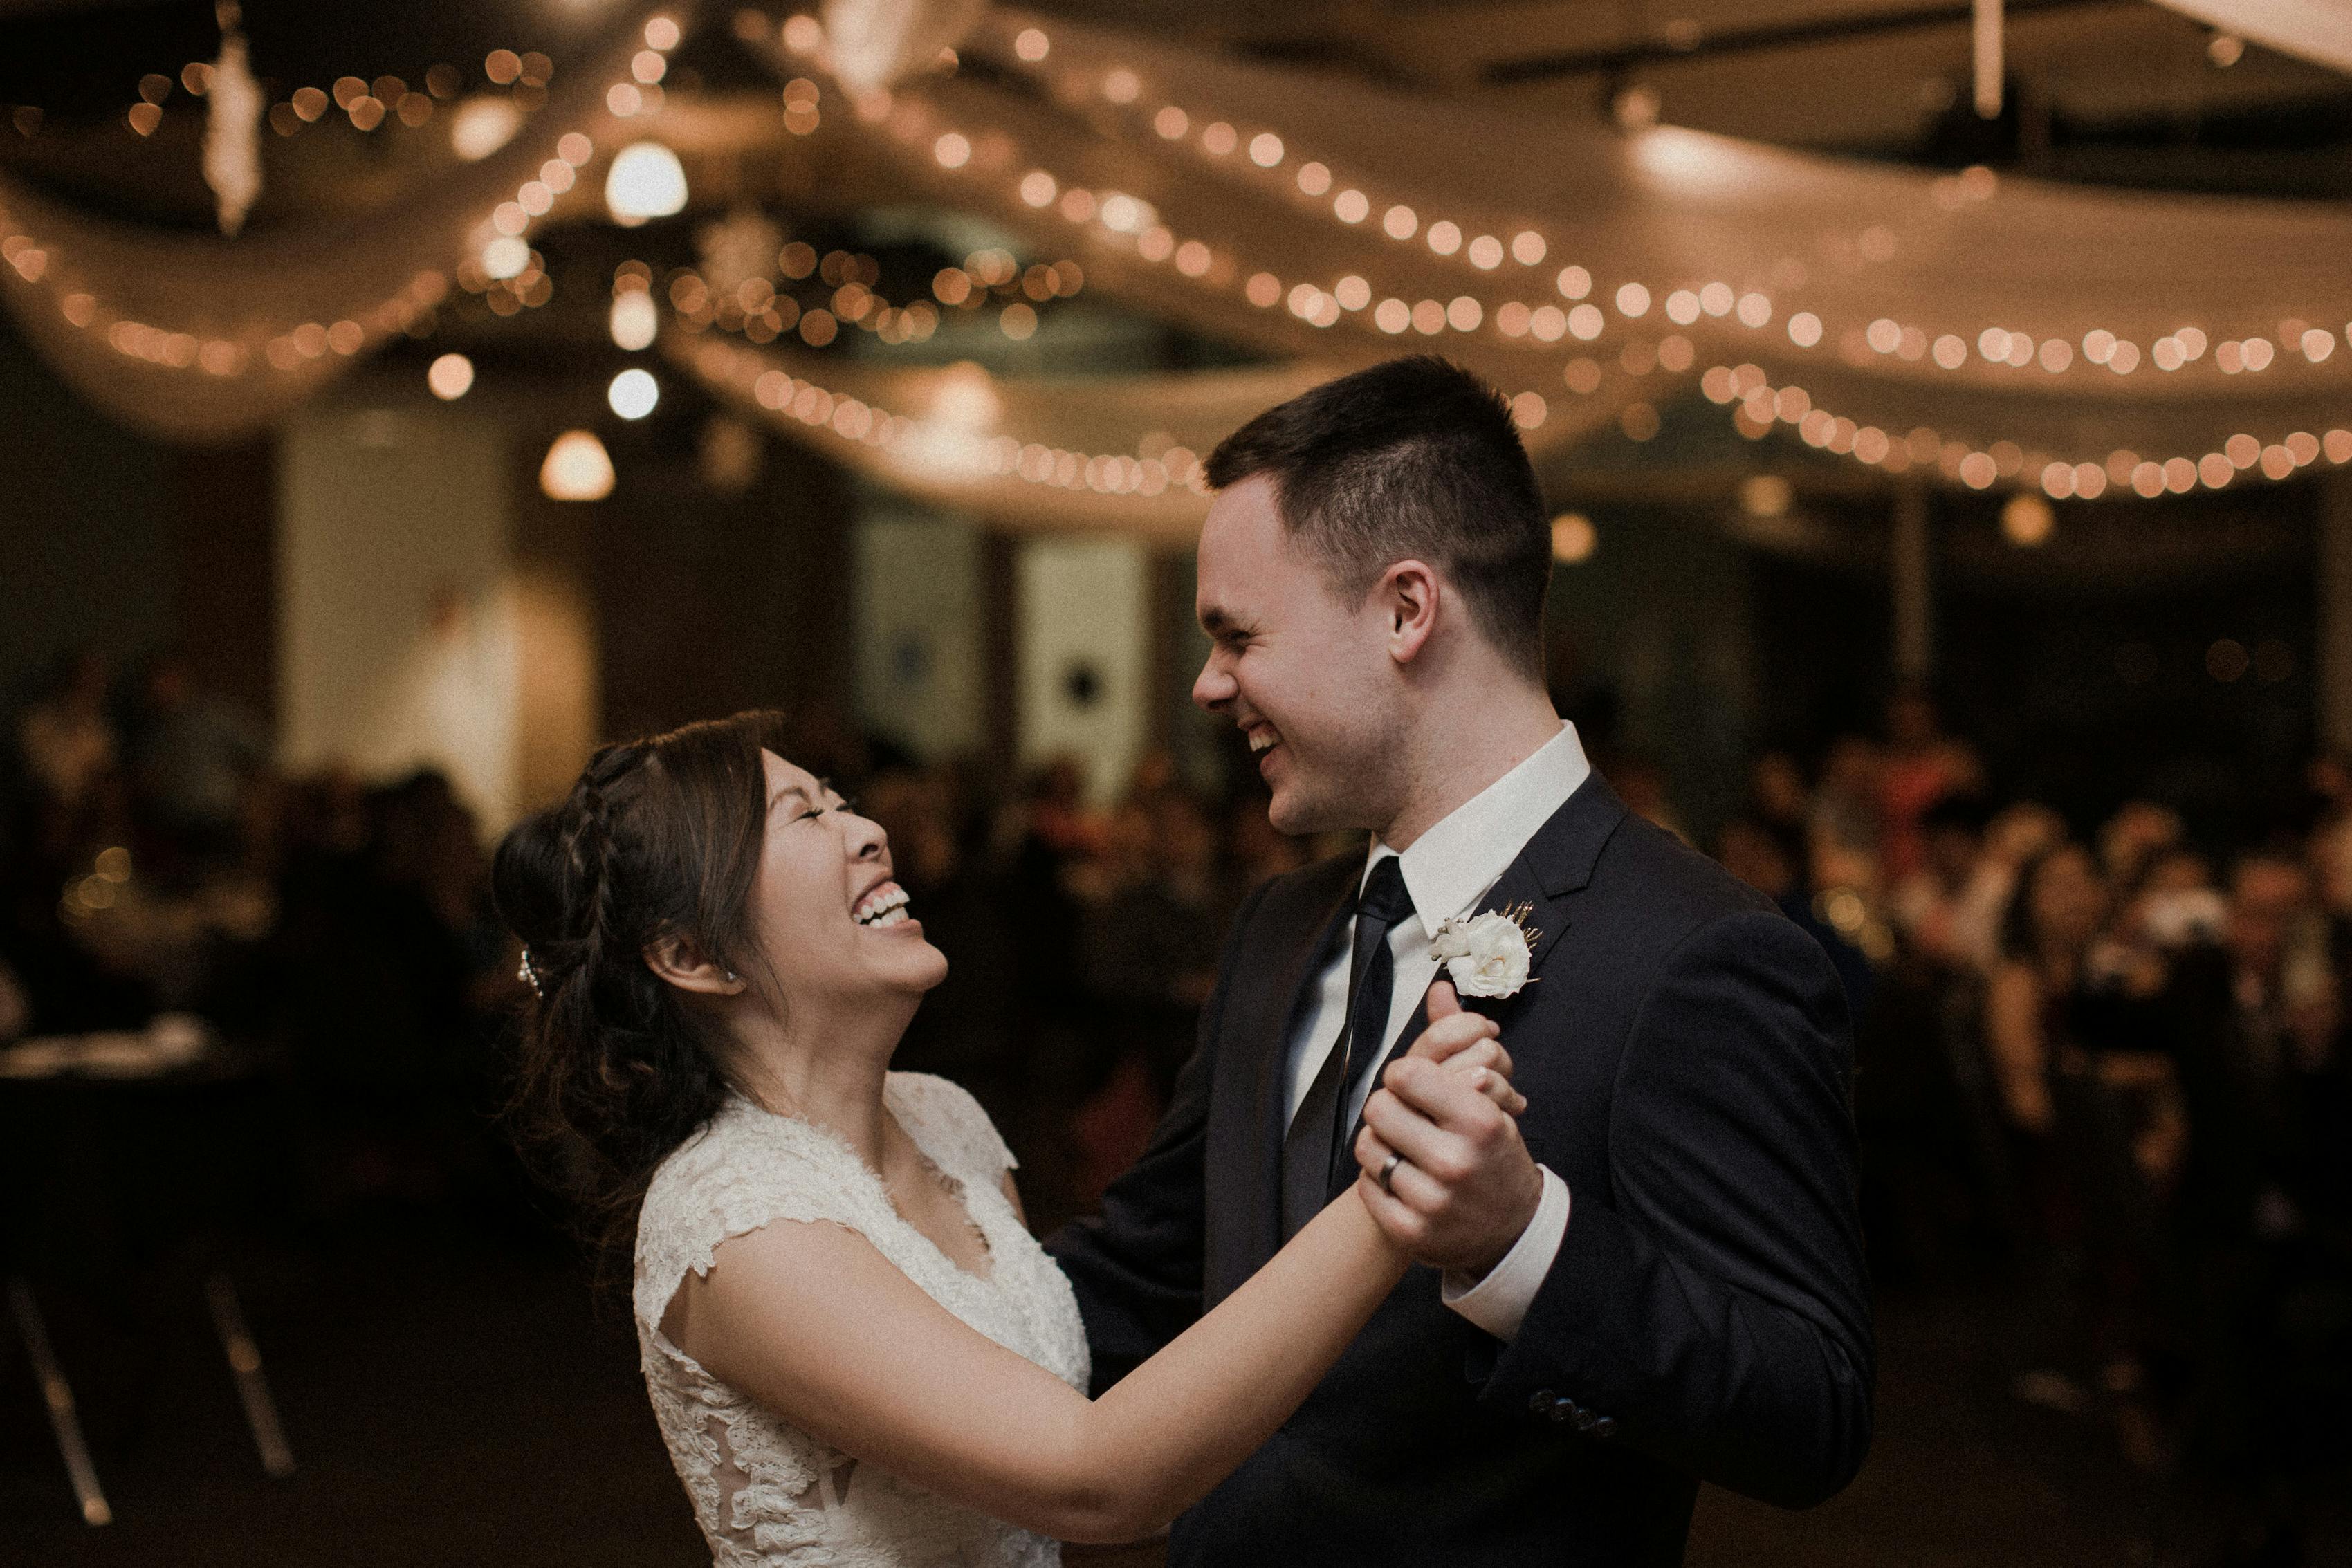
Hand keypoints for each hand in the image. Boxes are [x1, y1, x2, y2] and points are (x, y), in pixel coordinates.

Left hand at [1354, 982, 1544, 1276]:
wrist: (1512, 1228)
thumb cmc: (1494, 1154)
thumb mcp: (1489, 1099)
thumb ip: (1458, 1042)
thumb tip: (1440, 989)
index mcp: (1480, 1120)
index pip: (1405, 1074)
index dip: (1402, 1076)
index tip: (1412, 1086)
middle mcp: (1457, 1161)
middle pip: (1378, 1108)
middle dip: (1386, 1107)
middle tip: (1402, 1117)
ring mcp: (1433, 1201)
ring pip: (1367, 1147)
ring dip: (1378, 1143)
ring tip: (1400, 1147)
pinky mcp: (1411, 1232)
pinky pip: (1366, 1187)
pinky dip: (1375, 1179)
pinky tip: (1399, 1177)